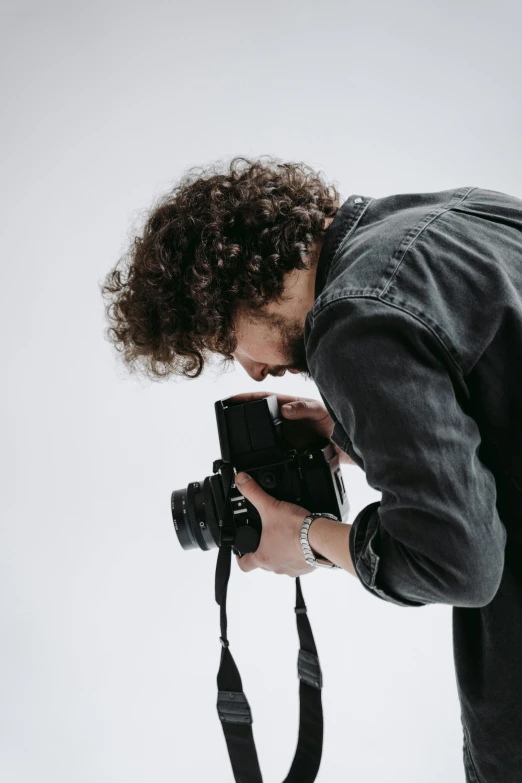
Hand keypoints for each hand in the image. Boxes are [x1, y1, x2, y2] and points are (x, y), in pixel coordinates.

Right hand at [228, 390, 355, 464]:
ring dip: (252, 435)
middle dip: (242, 415)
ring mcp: (287, 436)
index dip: (247, 398)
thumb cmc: (337, 422)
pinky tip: (256, 456)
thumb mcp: (321, 411)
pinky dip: (263, 453)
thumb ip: (303, 407)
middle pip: (259, 416)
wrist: (348, 445)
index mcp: (291, 405)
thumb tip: (285, 409)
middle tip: (228, 416)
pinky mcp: (290, 451)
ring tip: (236, 436)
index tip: (233, 399)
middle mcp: (286, 420)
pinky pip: (273, 451)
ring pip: (263, 434)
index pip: (264, 399)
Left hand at [233, 472, 316, 577]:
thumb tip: (241, 480)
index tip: (240, 550)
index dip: (240, 557)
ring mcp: (292, 569)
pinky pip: (298, 563)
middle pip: (263, 563)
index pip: (244, 565)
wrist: (320, 537)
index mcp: (263, 557)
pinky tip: (300, 540)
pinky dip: (297, 553)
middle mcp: (276, 567)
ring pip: (281, 563)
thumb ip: (253, 493)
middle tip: (265, 536)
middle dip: (263, 549)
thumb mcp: (270, 507)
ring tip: (284, 535)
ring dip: (281, 552)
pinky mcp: (306, 567)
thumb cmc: (296, 529)